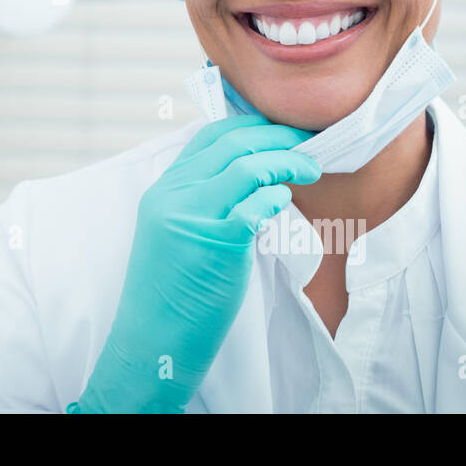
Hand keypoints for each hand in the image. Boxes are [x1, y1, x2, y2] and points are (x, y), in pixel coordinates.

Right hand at [70, 114, 320, 412]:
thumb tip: (254, 180)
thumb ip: (204, 202)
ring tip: (313, 168)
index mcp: (163, 189)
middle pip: (232, 144)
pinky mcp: (214, 242)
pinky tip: (286, 200)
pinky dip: (276, 196)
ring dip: (287, 161)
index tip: (281, 129)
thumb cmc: (173, 292)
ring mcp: (191, 216)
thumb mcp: (177, 233)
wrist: (152, 340)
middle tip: (309, 140)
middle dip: (278, 135)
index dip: (250, 125)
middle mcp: (173, 195)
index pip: (208, 135)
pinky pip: (254, 205)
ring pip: (247, 166)